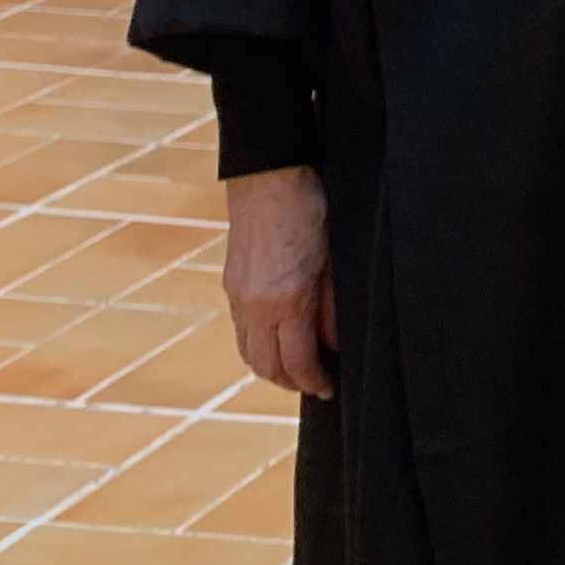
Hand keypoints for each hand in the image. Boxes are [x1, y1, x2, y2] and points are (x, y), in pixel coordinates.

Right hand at [222, 165, 336, 397]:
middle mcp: (254, 305)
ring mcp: (237, 296)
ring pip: (248, 352)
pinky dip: (258, 344)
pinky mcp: (230, 285)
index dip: (313, 381)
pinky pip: (240, 330)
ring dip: (270, 367)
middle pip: (266, 366)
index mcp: (286, 300)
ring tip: (297, 368)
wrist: (269, 176)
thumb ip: (332, 308)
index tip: (329, 389)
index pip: (297, 362)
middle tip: (315, 384)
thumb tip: (334, 344)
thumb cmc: (311, 210)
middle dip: (290, 382)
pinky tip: (277, 338)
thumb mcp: (334, 261)